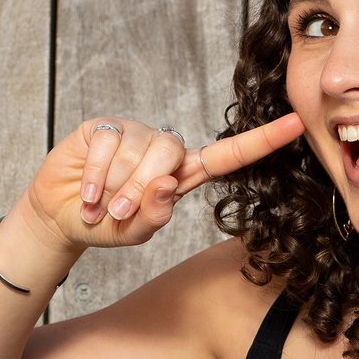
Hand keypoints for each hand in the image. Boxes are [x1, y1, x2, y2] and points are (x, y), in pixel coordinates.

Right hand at [20, 110, 306, 253]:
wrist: (60, 217)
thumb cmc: (105, 225)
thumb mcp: (134, 234)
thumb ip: (155, 217)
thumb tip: (167, 184)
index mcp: (182, 174)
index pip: (228, 155)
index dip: (262, 141)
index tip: (298, 124)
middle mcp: (163, 148)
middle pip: (172, 153)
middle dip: (141, 190)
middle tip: (119, 214)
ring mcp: (133, 133)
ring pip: (138, 151)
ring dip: (115, 188)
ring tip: (99, 204)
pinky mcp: (103, 127)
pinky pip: (107, 146)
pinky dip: (94, 176)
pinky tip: (85, 193)